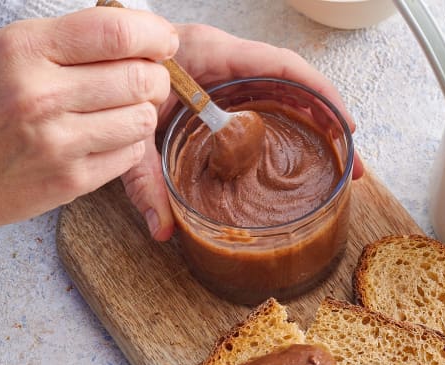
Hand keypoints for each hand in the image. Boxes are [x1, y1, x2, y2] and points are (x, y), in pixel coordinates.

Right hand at [0, 7, 177, 240]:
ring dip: (143, 114)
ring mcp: (58, 142)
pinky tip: (106, 139)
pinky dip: (128, 145)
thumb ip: (61, 40)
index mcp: (24, 50)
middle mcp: (42, 95)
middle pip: (140, 78)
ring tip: (122, 111)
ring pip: (142, 120)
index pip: (114, 31)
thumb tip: (128, 34)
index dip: (153, 35)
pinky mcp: (71, 180)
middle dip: (156, 78)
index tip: (163, 42)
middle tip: (148, 81)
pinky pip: (129, 156)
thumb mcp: (1, 52)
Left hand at [121, 23, 364, 241]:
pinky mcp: (224, 90)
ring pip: (286, 94)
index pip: (279, 65)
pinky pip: (268, 102)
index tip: (344, 125)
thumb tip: (163, 230)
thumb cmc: (113, 79)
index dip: (319, 94)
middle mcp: (226, 61)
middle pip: (294, 85)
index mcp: (209, 54)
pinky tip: (303, 154)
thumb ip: (143, 180)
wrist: (93, 61)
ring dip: (317, 125)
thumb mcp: (131, 136)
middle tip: (351, 163)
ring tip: (339, 163)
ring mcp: (228, 76)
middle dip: (329, 121)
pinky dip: (292, 125)